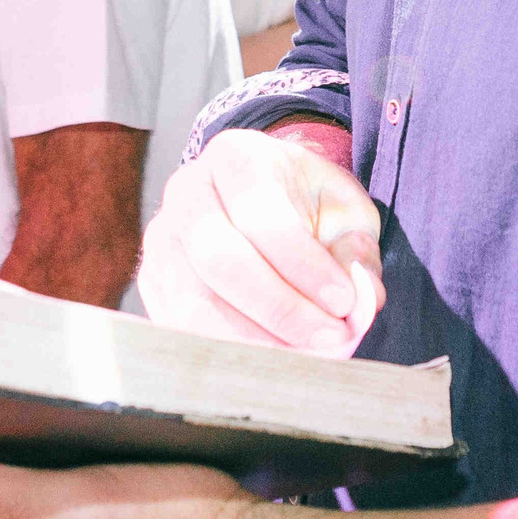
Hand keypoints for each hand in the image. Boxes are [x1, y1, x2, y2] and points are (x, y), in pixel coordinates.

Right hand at [137, 129, 382, 354]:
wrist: (258, 199)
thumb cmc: (305, 203)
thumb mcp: (344, 210)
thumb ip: (357, 250)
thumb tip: (364, 298)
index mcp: (235, 157)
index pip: (261, 213)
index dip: (303, 265)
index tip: (344, 303)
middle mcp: (186, 192)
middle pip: (219, 260)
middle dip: (280, 308)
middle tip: (329, 339)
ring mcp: (161, 239)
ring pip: (194, 302)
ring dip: (255, 340)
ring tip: (306, 358)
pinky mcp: (153, 282)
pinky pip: (182, 328)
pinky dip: (229, 352)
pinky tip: (273, 361)